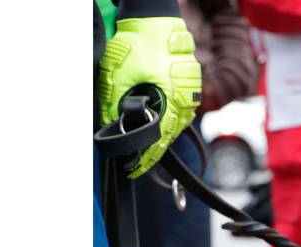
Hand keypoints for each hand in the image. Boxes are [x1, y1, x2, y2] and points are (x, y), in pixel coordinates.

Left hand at [98, 17, 201, 177]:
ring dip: (157, 136)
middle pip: (167, 137)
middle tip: (134, 164)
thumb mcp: (118, 73)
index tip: (134, 170)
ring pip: (173, 127)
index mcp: (173, 100)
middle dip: (150, 151)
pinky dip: (164, 121)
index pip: (159, 140)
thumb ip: (114, 102)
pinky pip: (177, 114)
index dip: (145, 158)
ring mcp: (189, 96)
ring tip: (141, 147)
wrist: (156, 22)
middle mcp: (186, 102)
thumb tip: (111, 125)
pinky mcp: (188, 90)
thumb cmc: (141, 42)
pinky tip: (152, 124)